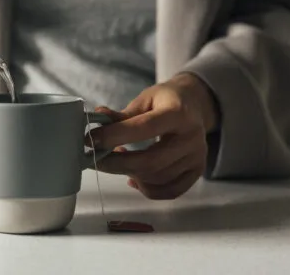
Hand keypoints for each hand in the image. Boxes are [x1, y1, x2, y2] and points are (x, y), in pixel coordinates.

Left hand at [87, 73, 218, 199]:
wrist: (195, 105)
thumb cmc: (165, 100)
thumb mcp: (145, 99)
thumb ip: (122, 114)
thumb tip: (97, 116)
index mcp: (178, 113)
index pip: (144, 128)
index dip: (115, 135)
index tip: (92, 139)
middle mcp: (192, 137)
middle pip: (151, 161)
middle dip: (117, 164)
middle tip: (95, 158)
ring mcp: (197, 157)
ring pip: (157, 179)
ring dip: (130, 174)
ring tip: (116, 160)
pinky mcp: (197, 171)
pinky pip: (169, 191)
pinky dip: (147, 189)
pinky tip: (134, 177)